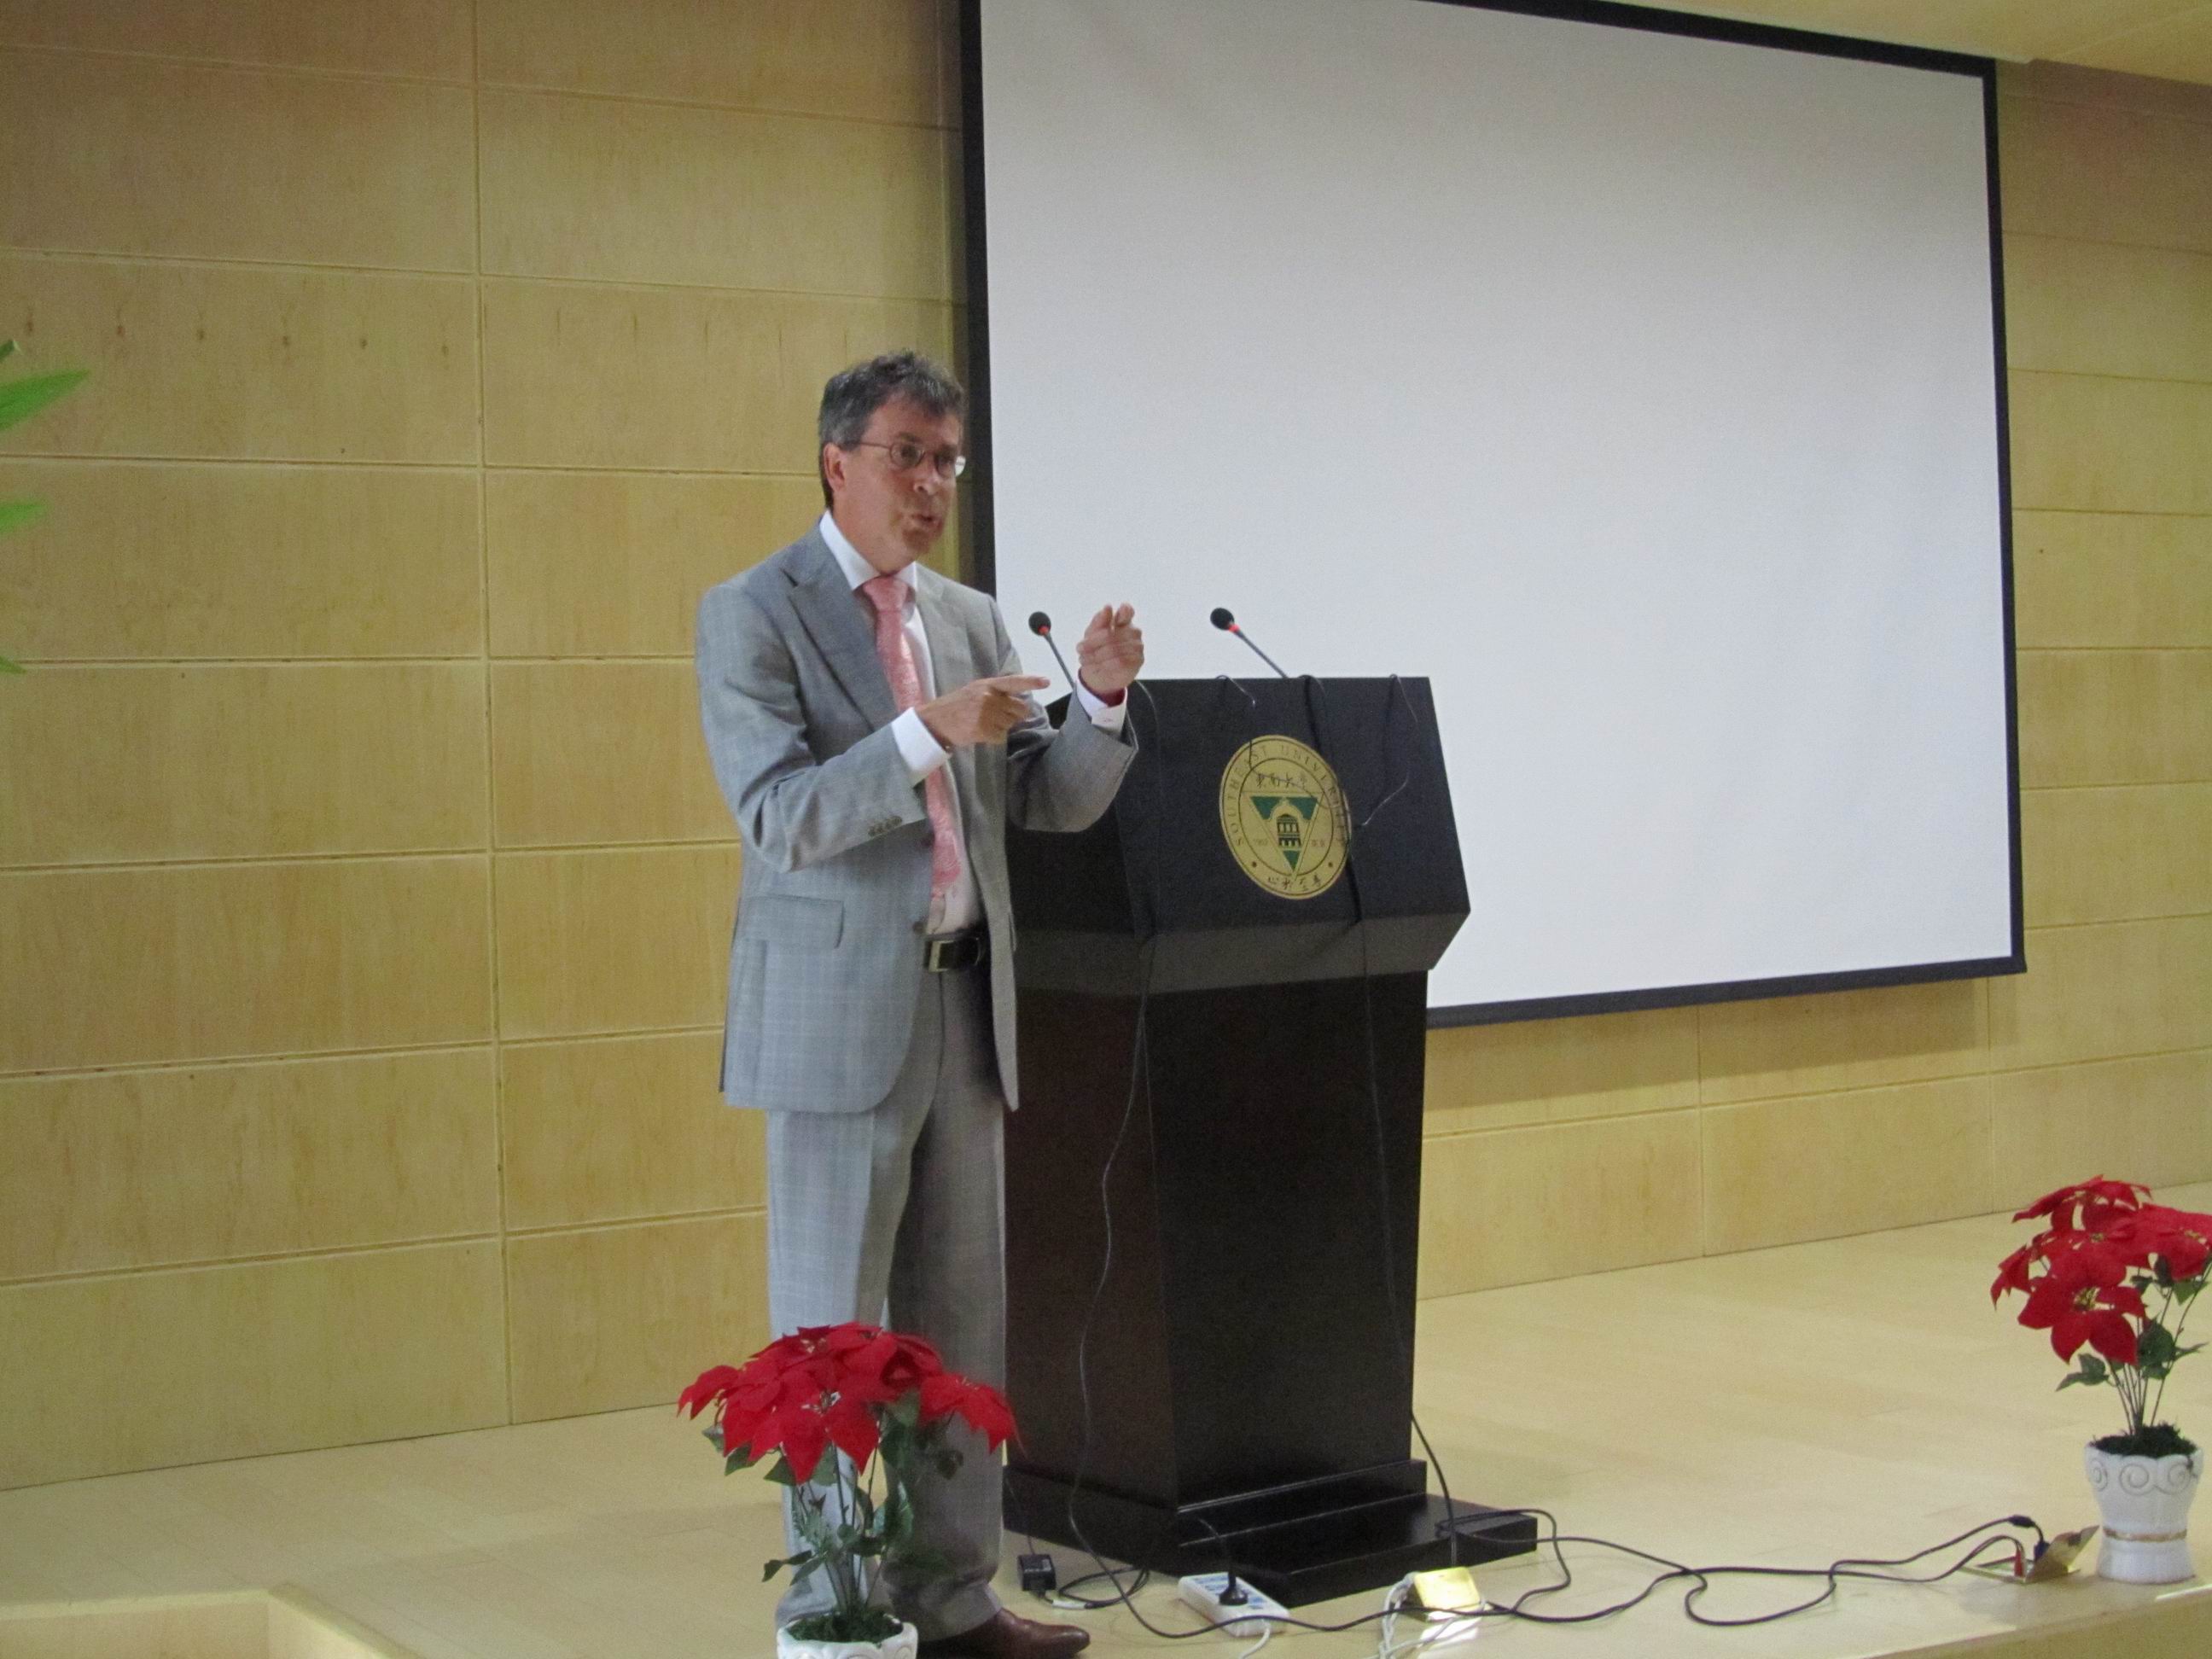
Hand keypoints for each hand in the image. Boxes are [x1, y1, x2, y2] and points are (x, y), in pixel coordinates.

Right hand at [918, 674, 1050, 747]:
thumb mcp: (974, 691)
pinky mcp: (983, 729)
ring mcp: (986, 713)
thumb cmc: (955, 706)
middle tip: (997, 718)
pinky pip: (1001, 736)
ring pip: (1010, 724)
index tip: (1047, 682)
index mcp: (987, 685)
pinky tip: (981, 733)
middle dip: (1014, 715)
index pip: (1013, 681)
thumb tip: (1017, 702)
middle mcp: (989, 697)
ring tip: (984, 724)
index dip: (1031, 681)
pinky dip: (994, 738)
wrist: (935, 721)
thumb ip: (994, 693)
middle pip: (1020, 709)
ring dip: (1002, 727)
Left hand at [1076, 604, 1143, 697]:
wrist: (1099, 674)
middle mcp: (1133, 631)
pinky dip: (1105, 664)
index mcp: (1123, 620)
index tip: (1112, 614)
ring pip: (1113, 649)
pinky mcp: (1138, 660)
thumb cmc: (1097, 649)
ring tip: (1084, 659)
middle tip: (1079, 648)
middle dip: (1092, 642)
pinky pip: (1120, 661)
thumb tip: (1108, 607)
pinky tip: (1097, 666)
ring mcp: (1137, 646)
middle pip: (1110, 634)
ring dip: (1095, 656)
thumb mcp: (1092, 633)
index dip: (1123, 611)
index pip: (1127, 611)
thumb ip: (1099, 621)